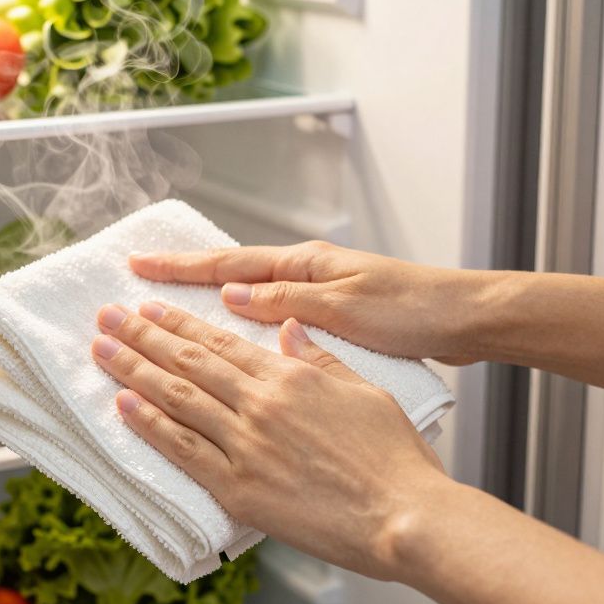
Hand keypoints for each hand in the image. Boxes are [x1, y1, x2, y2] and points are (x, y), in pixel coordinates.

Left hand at [90, 300, 447, 580]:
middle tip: (107, 316)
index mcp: (291, 376)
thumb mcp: (365, 391)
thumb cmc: (395, 460)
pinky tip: (122, 405)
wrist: (404, 517)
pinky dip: (148, 425)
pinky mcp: (239, 489)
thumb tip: (288, 330)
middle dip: (142, 334)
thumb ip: (321, 359)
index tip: (148, 306)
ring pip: (176, 398)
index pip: (219, 341)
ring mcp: (245, 445)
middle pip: (188, 361)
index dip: (178, 322)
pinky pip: (182, 450)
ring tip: (101, 349)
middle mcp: (260, 404)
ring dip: (132, 370)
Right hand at [130, 241, 496, 364]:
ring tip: (168, 308)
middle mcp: (305, 275)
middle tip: (136, 283)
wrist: (467, 320)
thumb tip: (230, 294)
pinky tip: (231, 340)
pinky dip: (243, 323)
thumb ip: (287, 301)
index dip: (180, 268)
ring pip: (248, 295)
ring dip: (208, 300)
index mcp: (305, 266)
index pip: (228, 264)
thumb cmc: (414, 311)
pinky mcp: (330, 320)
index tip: (138, 266)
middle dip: (182, 279)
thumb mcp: (347, 306)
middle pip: (231, 274)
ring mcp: (317, 296)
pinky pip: (271, 318)